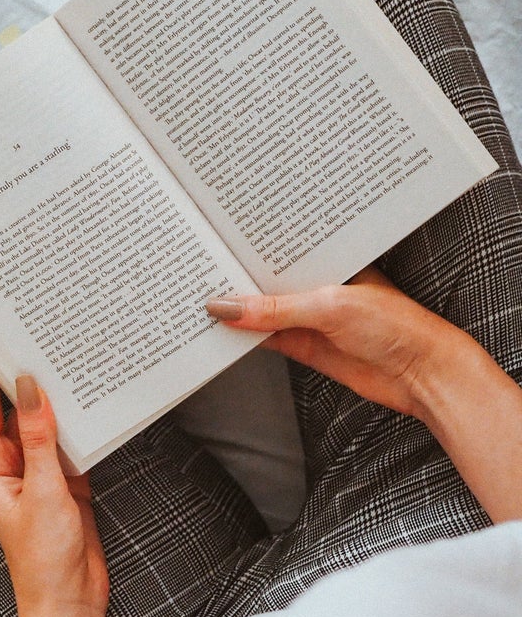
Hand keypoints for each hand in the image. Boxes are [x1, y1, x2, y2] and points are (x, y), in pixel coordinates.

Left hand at [0, 352, 108, 616]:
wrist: (69, 602)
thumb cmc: (43, 558)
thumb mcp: (43, 492)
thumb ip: (39, 439)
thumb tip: (28, 387)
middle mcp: (9, 464)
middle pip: (12, 407)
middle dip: (20, 372)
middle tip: (31, 328)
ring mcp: (38, 471)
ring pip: (43, 421)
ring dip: (52, 394)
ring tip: (61, 350)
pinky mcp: (65, 480)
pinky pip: (68, 440)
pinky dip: (77, 420)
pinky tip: (88, 394)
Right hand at [205, 266, 481, 421]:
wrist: (422, 375)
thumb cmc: (395, 327)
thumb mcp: (330, 307)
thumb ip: (274, 309)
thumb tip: (224, 308)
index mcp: (330, 260)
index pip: (280, 249)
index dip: (248, 247)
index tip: (214, 241)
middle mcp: (318, 285)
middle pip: (266, 280)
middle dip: (235, 277)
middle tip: (195, 268)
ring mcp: (309, 317)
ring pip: (261, 310)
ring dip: (234, 310)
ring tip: (195, 298)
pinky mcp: (304, 346)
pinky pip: (264, 338)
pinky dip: (241, 337)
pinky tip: (217, 331)